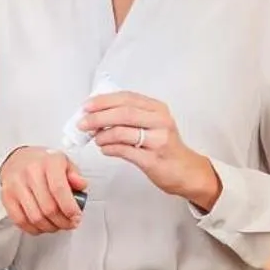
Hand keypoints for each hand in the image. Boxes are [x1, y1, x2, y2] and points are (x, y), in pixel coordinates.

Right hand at [0, 146, 87, 235]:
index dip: (69, 208)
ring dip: (50, 227)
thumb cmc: (44, 163)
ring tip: (57, 225)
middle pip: (48, 208)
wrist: (19, 159)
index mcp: (49, 162)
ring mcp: (16, 185)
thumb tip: (81, 185)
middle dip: (62, 222)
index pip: (59, 189)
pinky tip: (42, 226)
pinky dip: (34, 229)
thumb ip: (75, 175)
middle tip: (69, 224)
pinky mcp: (7, 196)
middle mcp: (31, 172)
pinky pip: (20, 221)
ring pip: (35, 217)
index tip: (76, 217)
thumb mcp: (65, 163)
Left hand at [80, 92, 220, 210]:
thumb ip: (130, 116)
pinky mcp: (153, 159)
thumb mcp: (153, 124)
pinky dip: (110, 148)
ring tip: (96, 139)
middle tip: (83, 122)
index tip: (87, 106)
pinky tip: (104, 149)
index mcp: (158, 109)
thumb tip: (98, 113)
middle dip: (98, 116)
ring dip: (103, 135)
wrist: (186, 171)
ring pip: (123, 132)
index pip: (127, 98)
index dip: (104, 101)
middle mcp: (160, 121)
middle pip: (123, 113)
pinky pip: (125, 151)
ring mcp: (158, 140)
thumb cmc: (166, 147)